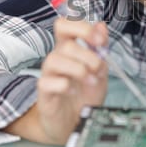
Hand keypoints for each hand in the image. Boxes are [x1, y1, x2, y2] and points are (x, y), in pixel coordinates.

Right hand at [36, 17, 108, 143]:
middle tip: (98, 68)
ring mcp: (49, 74)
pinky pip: (48, 82)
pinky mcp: (44, 92)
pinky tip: (73, 91)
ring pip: (54, 59)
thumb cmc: (86, 93)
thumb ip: (101, 48)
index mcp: (70, 48)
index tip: (100, 41)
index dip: (82, 28)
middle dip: (87, 54)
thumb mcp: (101, 69)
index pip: (65, 25)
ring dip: (79, 70)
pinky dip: (65, 85)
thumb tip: (101, 25)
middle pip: (65, 43)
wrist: (76, 121)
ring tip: (91, 81)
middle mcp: (58, 58)